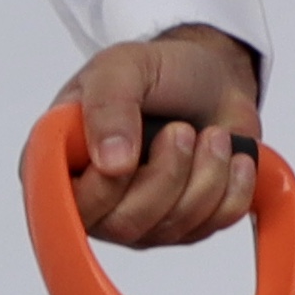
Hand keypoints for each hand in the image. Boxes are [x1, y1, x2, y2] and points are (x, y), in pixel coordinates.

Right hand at [62, 25, 267, 247]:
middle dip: (167, 175)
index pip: (68, 206)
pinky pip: (209, 227)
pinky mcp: (182, 227)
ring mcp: (139, 219)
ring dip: (205, 174)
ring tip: (212, 135)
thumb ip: (108, 106)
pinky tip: (232, 159)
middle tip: (182, 130)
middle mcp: (94, 199)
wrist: (213, 80)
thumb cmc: (160, 72)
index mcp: (62, 161)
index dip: (104, 188)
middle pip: (124, 224)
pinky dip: (231, 190)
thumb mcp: (124, 66)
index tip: (135, 151)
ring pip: (171, 227)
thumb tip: (110, 164)